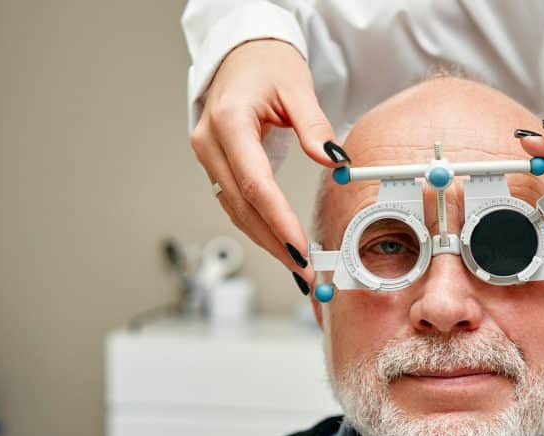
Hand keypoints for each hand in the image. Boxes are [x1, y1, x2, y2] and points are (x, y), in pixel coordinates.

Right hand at [190, 39, 344, 293]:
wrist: (242, 54)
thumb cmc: (267, 65)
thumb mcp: (297, 87)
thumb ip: (315, 126)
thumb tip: (335, 161)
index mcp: (228, 122)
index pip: (254, 183)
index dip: (278, 220)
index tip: (300, 248)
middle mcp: (210, 143)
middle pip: (243, 207)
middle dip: (276, 243)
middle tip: (305, 272)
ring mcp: (208, 157)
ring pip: (236, 212)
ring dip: (268, 243)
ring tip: (298, 268)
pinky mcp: (216, 166)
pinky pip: (236, 205)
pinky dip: (260, 228)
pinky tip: (281, 246)